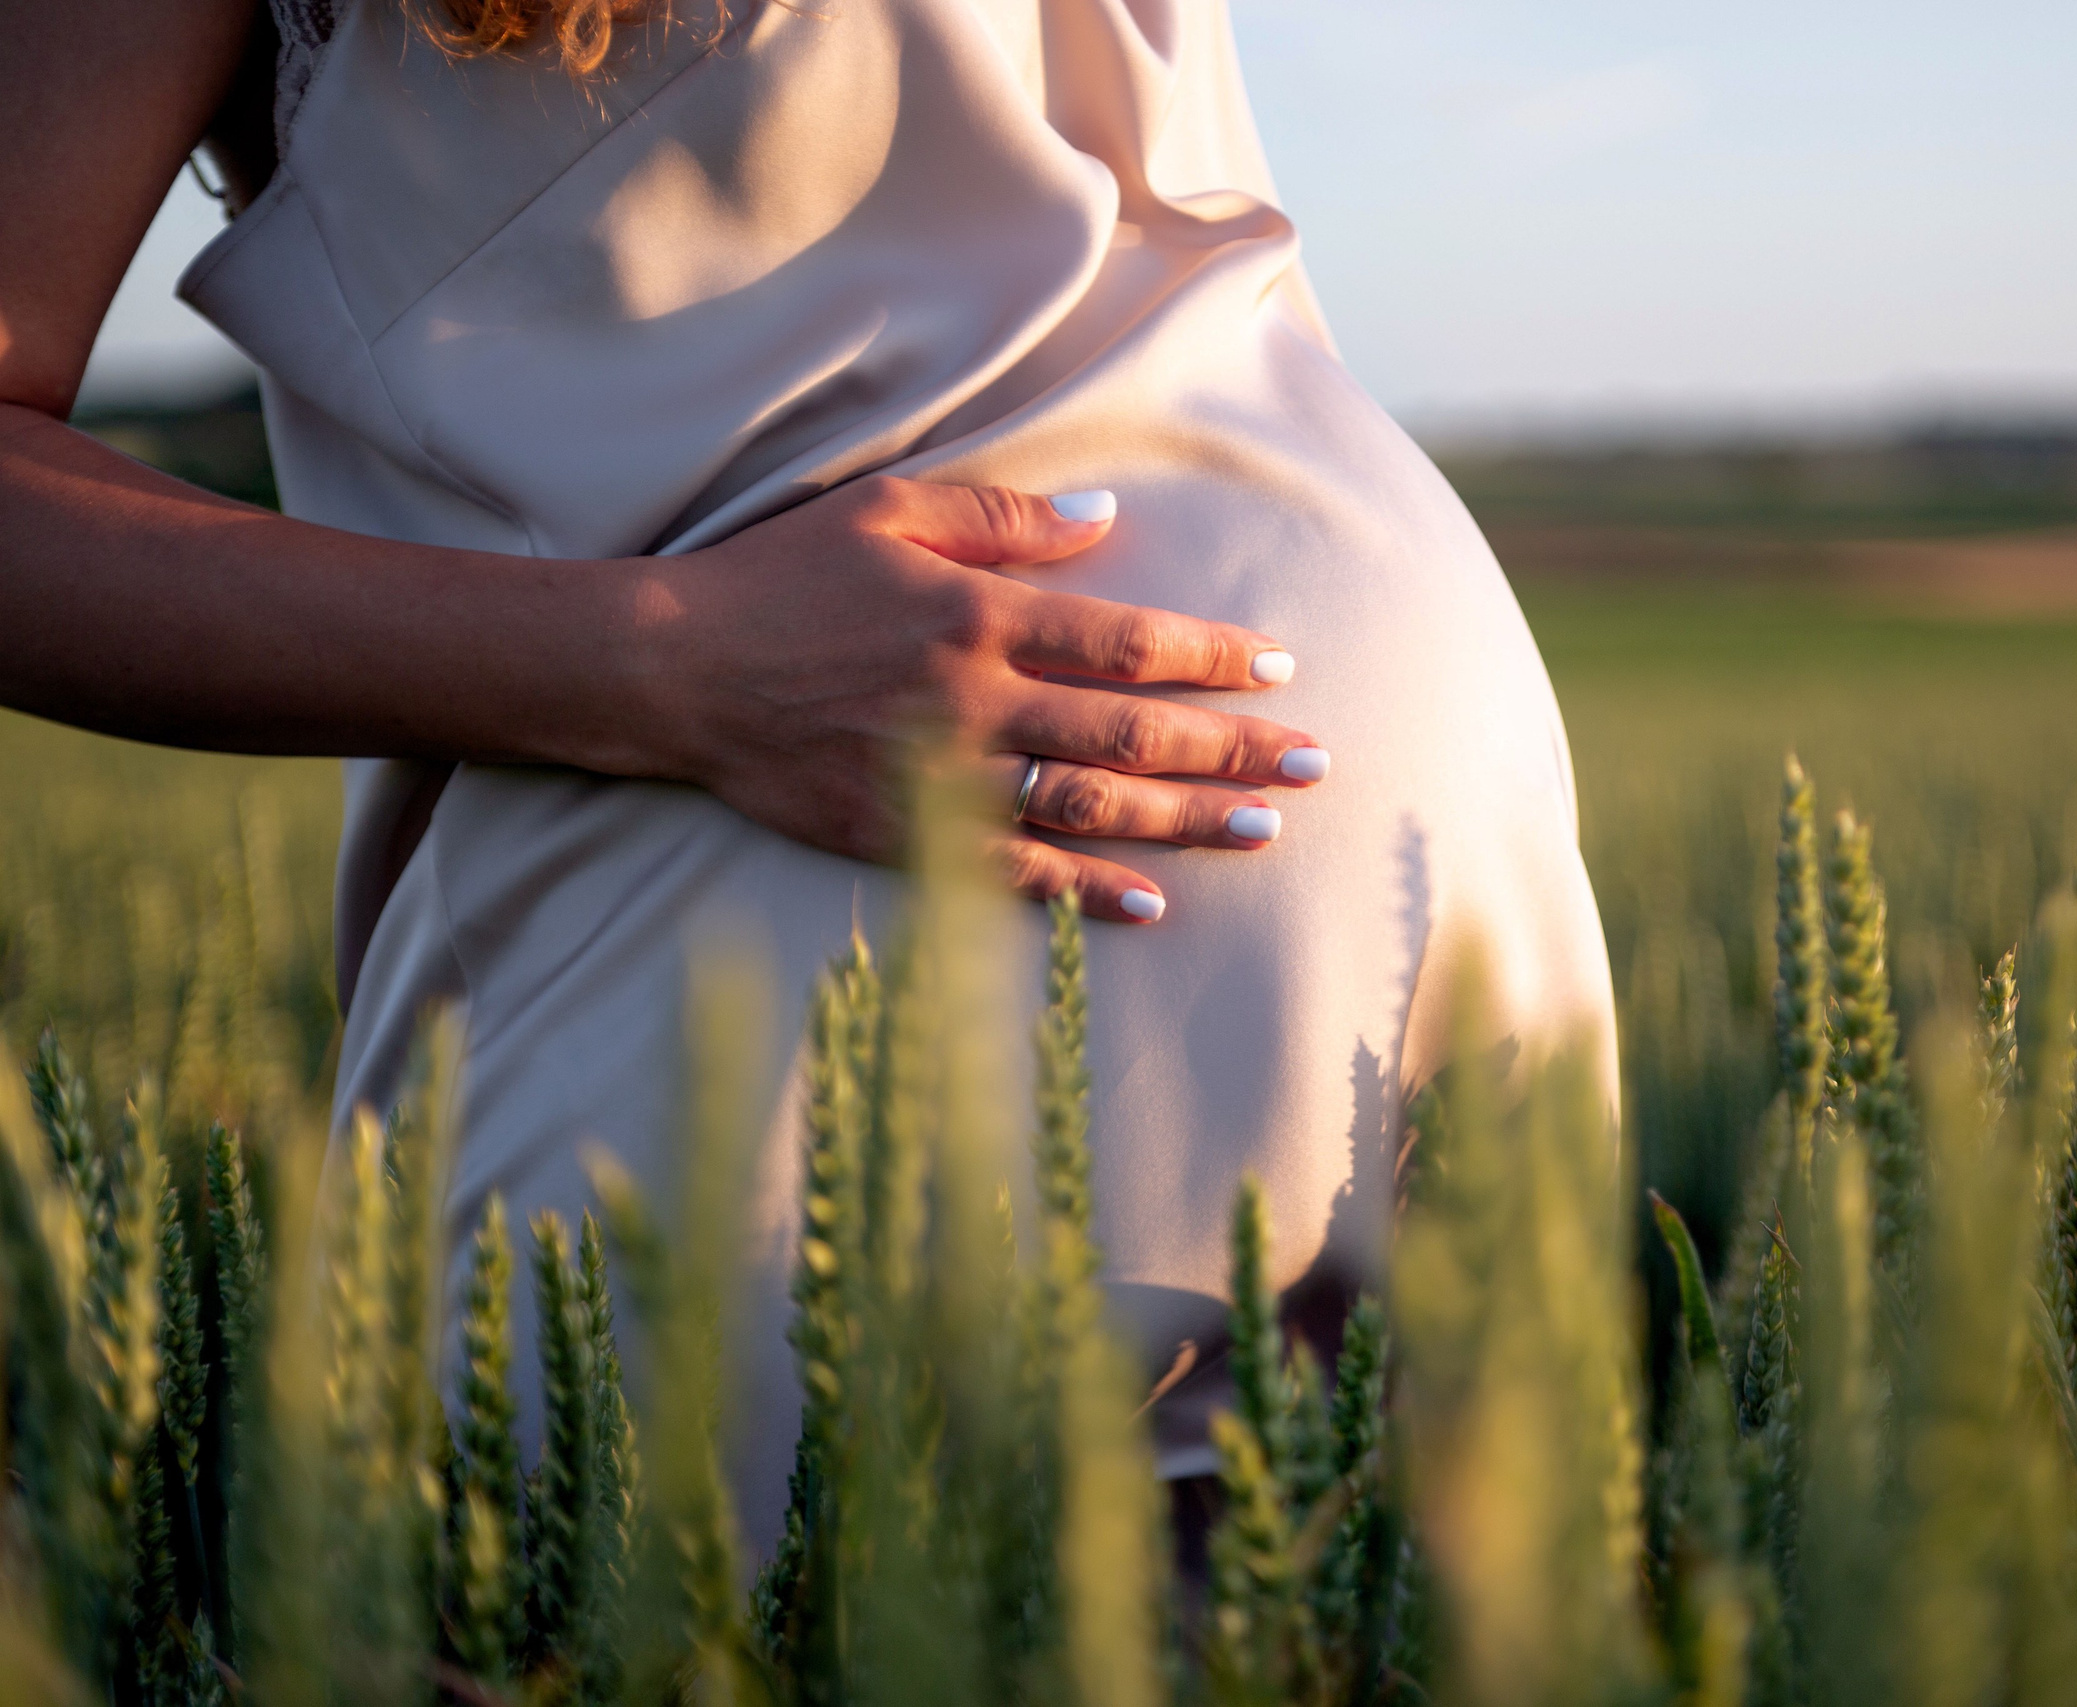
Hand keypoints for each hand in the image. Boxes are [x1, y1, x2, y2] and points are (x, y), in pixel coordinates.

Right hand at [619, 476, 1324, 921]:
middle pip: (1133, 731)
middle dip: (1235, 746)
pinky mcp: (899, 835)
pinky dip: (1087, 889)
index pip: (1128, 641)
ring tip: (1267, 829)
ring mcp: (939, 775)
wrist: (673, 668)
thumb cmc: (781, 575)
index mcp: (979, 614)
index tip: (1281, 666)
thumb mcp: (889, 512)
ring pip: (1091, 805)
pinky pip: (1012, 871)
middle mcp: (974, 698)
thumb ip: (1003, 517)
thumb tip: (1107, 520)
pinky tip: (1154, 903)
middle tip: (1315, 762)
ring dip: (1188, 820)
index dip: (1214, 656)